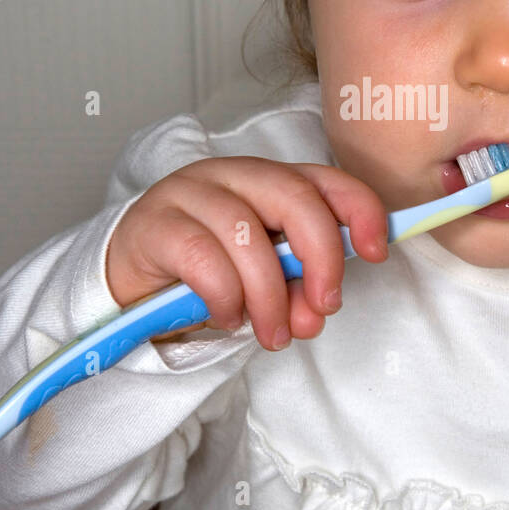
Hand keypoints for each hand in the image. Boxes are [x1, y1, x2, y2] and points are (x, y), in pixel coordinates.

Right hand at [104, 157, 388, 350]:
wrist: (132, 284)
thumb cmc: (207, 276)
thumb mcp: (265, 283)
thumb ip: (297, 292)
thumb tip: (316, 313)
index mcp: (270, 181)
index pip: (326, 179)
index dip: (360, 210)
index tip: (376, 252)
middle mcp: (234, 174)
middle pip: (294, 198)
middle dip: (320, 258)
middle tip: (322, 309)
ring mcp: (190, 192)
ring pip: (247, 234)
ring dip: (269, 296)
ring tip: (272, 335)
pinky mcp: (155, 222)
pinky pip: (202, 258)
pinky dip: (225, 297)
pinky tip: (227, 317)